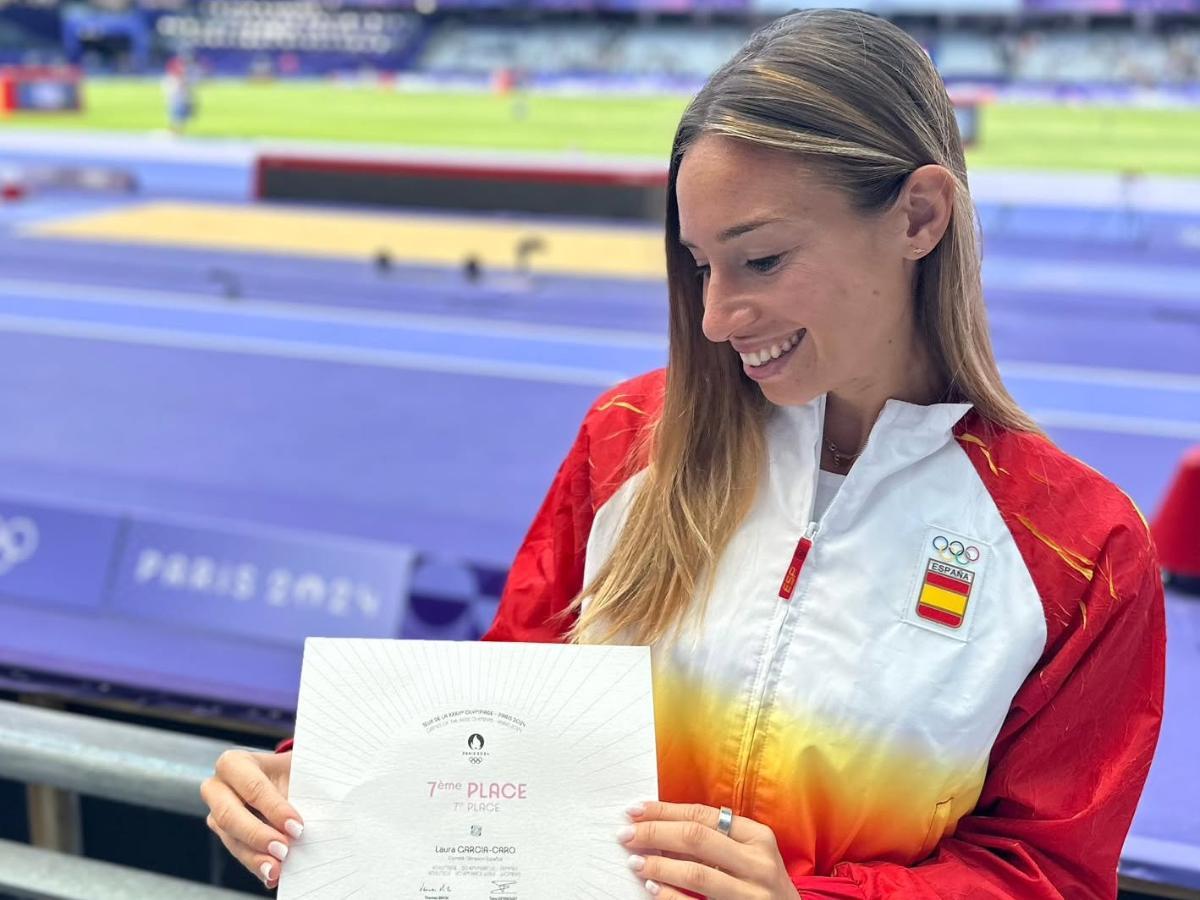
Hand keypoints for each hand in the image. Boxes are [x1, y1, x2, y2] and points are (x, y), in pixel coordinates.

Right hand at [201, 748, 302, 888]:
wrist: (291, 778)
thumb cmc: (294, 769)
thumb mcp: (298, 769)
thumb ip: (302, 786)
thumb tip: (318, 813)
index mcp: (235, 763)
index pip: (251, 785)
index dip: (273, 808)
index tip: (297, 826)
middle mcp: (218, 788)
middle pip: (228, 815)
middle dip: (257, 835)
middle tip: (284, 849)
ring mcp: (218, 814)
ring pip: (230, 840)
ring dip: (255, 857)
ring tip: (277, 869)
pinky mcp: (226, 836)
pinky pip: (238, 853)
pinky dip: (256, 864)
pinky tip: (272, 875)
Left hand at [618, 801, 800, 899]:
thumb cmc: (762, 883)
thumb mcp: (750, 854)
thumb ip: (716, 838)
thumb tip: (658, 823)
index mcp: (759, 837)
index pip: (703, 816)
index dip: (665, 811)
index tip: (635, 810)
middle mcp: (758, 864)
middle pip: (696, 839)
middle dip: (655, 833)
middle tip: (626, 834)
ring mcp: (752, 895)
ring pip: (696, 874)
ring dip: (659, 866)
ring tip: (635, 862)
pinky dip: (670, 896)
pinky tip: (653, 888)